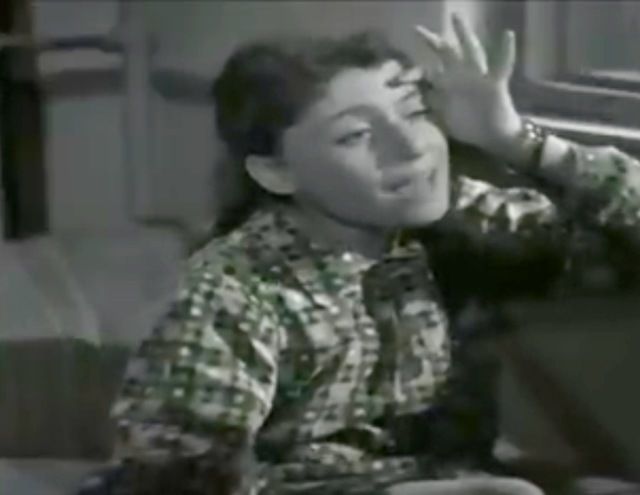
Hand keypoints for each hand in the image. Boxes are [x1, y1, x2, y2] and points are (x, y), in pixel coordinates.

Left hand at [414, 13, 522, 153]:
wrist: (493, 136)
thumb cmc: (469, 125)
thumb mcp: (445, 115)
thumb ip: (432, 106)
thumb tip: (414, 105)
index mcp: (451, 84)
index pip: (432, 68)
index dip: (416, 62)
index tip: (404, 49)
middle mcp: (463, 77)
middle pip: (446, 55)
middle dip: (433, 42)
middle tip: (417, 29)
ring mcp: (478, 79)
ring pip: (471, 52)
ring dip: (464, 35)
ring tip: (456, 18)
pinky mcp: (495, 86)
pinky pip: (502, 67)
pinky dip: (507, 51)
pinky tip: (507, 35)